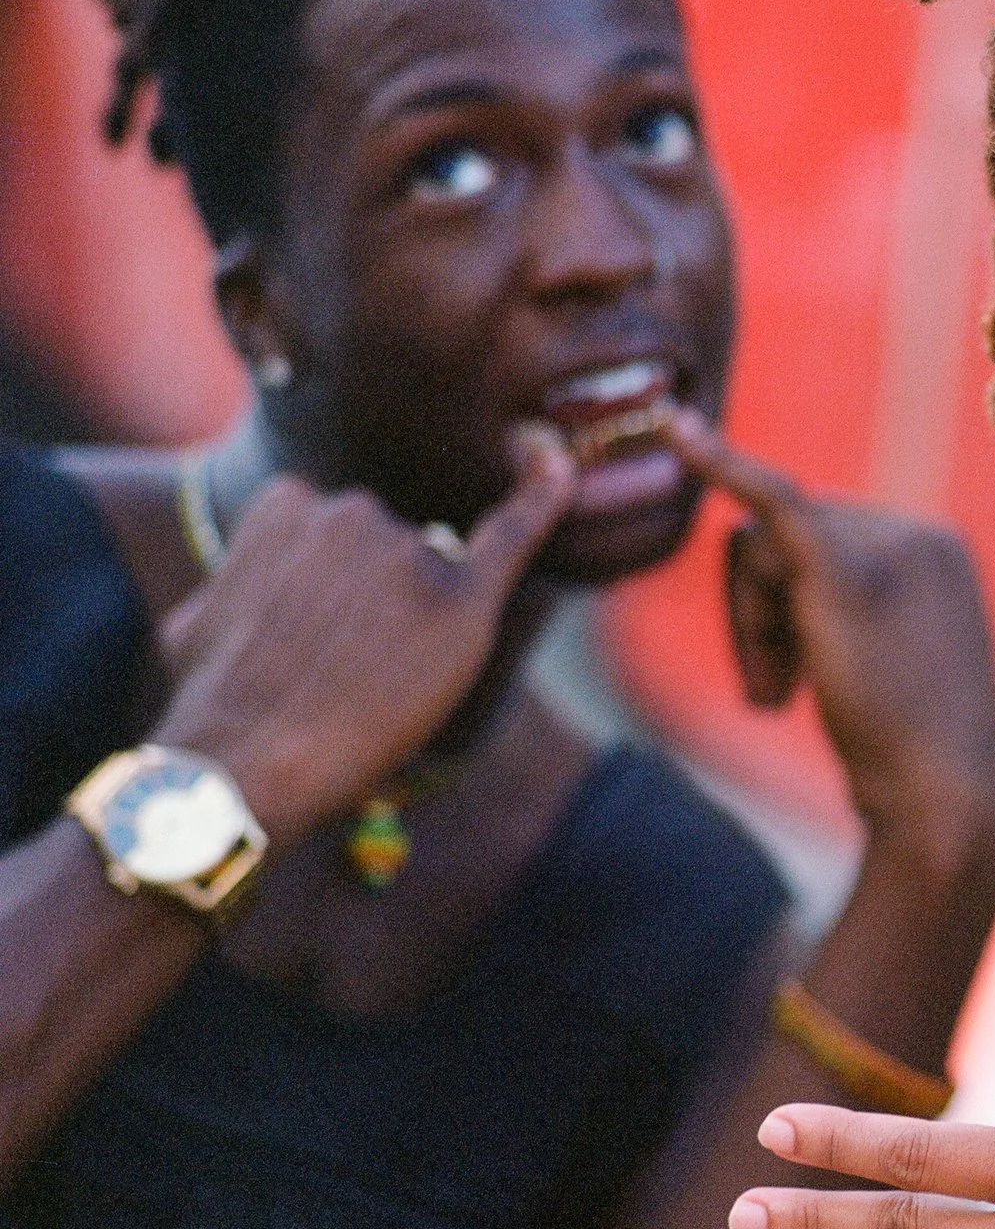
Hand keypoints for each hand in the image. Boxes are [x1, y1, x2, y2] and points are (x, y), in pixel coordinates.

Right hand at [151, 429, 575, 846]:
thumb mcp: (200, 613)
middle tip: (339, 665)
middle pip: (392, 547)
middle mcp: (357, 512)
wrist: (253, 757)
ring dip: (413, 622)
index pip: (337, 528)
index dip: (328, 588)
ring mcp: (411, 551)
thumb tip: (249, 576)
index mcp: (291, 501)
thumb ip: (242, 576)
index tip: (308, 633)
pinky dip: (542, 501)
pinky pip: (513, 536)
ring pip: (433, 576)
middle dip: (374, 602)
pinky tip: (559, 472)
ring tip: (368, 679)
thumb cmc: (218, 697)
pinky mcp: (462, 600)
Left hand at [663, 412, 994, 855]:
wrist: (943, 801)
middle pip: (783, 538)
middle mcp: (917, 533)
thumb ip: (855, 613)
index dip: (786, 608)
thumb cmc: (918, 759)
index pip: (823, 540)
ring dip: (749, 628)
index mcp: (937, 550)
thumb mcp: (894, 666)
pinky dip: (720, 463)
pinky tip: (676, 433)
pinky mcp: (845, 570)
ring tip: (781, 697)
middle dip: (760, 616)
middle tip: (779, 695)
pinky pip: (771, 502)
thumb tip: (788, 593)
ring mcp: (887, 545)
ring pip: (758, 549)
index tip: (801, 682)